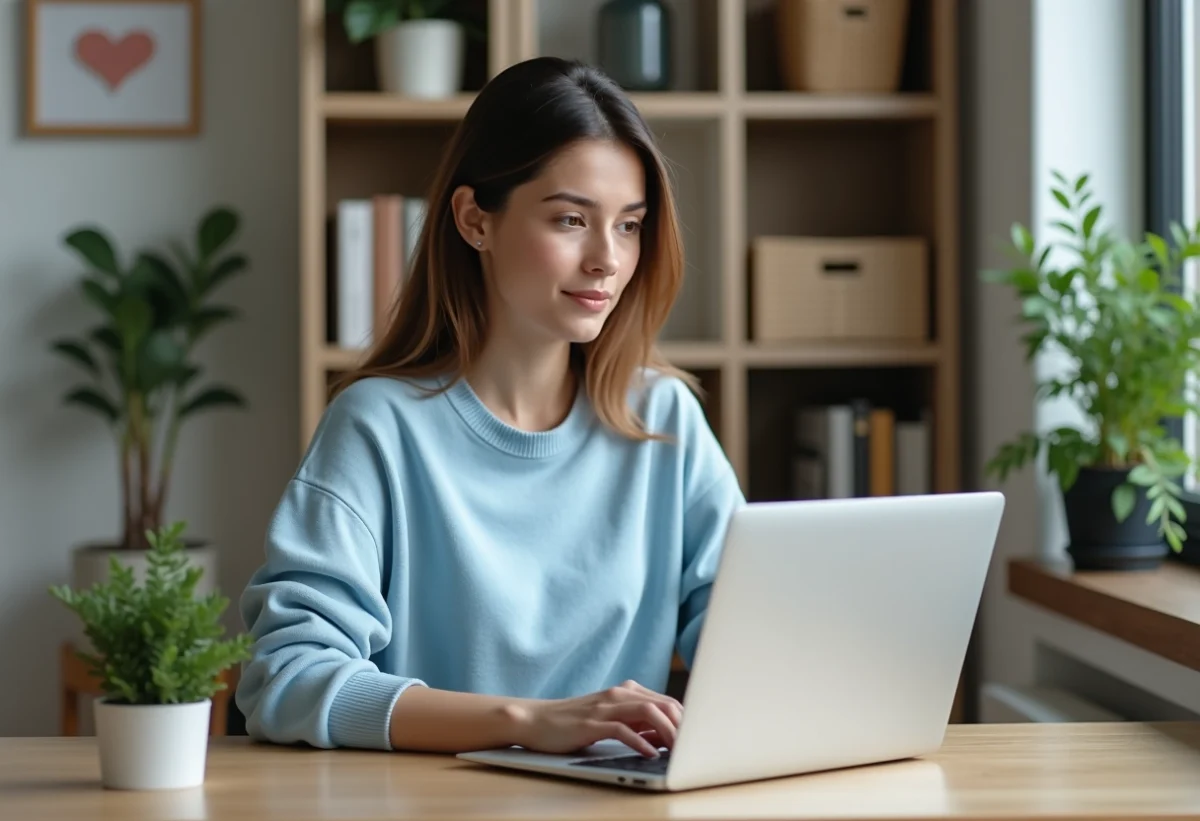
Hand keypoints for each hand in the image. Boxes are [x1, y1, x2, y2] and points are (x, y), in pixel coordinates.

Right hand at [507, 680, 682, 757]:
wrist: (536, 720)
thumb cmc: (574, 723)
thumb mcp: (611, 720)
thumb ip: (637, 724)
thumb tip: (666, 736)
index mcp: (626, 691)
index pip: (666, 702)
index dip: (685, 720)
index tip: (697, 738)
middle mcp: (618, 694)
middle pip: (662, 705)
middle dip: (682, 726)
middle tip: (694, 746)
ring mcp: (605, 707)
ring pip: (647, 713)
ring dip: (667, 732)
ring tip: (678, 750)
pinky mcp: (591, 723)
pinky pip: (622, 729)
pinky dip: (640, 741)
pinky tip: (650, 753)